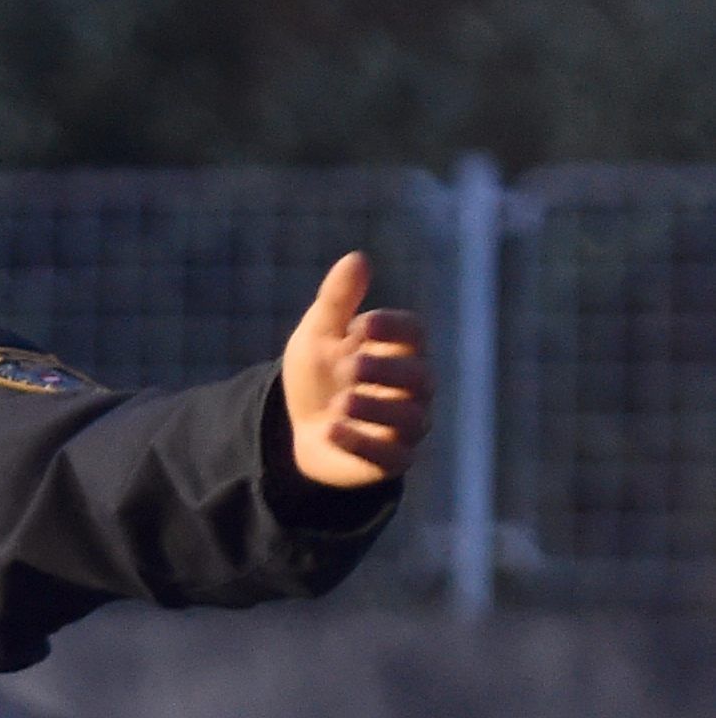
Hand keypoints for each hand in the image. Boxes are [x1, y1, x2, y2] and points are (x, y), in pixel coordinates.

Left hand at [280, 252, 434, 488]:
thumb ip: (337, 300)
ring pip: (410, 418)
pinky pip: (391, 457)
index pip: (414, 333)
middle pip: (418, 376)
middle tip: (350, 366)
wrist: (299, 427)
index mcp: (399, 350)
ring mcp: (406, 425)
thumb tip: (357, 258)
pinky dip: (363, 444)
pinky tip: (333, 430)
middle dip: (387, 370)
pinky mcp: (392, 460)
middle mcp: (413, 387)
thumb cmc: (320, 374)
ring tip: (341, 403)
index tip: (362, 324)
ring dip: (376, 409)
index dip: (394, 327)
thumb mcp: (319, 335)